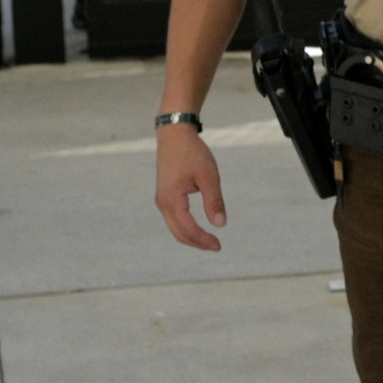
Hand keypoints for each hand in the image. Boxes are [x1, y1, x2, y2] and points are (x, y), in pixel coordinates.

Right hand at [155, 124, 227, 251]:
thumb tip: (220, 224)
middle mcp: (163, 203)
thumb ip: (214, 201)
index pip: (188, 229)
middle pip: (178, 233)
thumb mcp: (208, 176)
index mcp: (172, 200)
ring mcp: (162, 200)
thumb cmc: (192, 153)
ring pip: (175, 227)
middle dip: (197, 242)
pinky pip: (174, 218)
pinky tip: (198, 228)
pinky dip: (185, 227)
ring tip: (209, 240)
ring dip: (191, 236)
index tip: (218, 246)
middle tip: (216, 247)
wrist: (174, 135)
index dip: (203, 240)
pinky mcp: (165, 195)